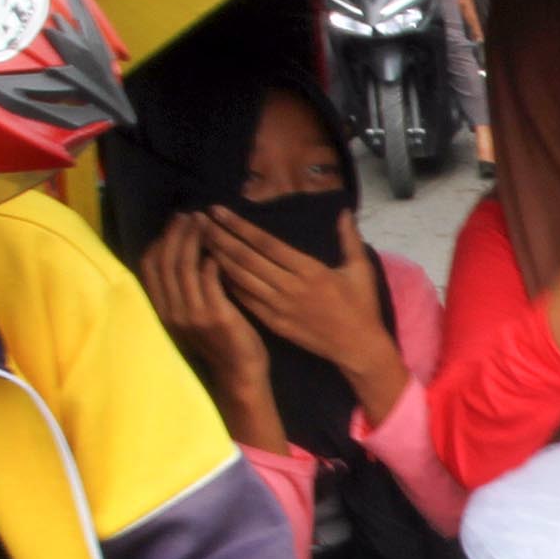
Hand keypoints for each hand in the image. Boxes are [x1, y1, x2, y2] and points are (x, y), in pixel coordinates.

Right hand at [140, 224, 272, 409]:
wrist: (240, 371)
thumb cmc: (220, 339)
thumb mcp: (193, 313)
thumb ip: (184, 288)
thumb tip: (183, 252)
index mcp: (162, 309)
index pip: (150, 266)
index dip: (161, 240)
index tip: (176, 222)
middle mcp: (171, 311)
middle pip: (166, 262)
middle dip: (177, 234)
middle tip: (191, 215)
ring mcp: (192, 315)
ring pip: (185, 268)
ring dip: (194, 242)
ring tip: (204, 224)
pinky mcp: (215, 316)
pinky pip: (208, 282)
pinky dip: (209, 263)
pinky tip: (216, 252)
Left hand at [204, 209, 407, 419]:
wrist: (358, 347)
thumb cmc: (361, 306)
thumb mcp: (360, 269)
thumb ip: (349, 238)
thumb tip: (343, 211)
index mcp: (310, 270)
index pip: (265, 243)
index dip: (239, 226)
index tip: (218, 211)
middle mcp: (290, 287)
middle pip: (246, 258)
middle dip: (220, 237)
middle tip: (199, 221)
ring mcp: (279, 307)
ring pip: (241, 279)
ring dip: (218, 258)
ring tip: (200, 241)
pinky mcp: (274, 323)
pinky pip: (245, 300)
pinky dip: (227, 284)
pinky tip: (213, 272)